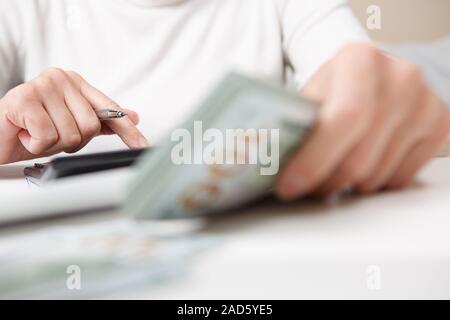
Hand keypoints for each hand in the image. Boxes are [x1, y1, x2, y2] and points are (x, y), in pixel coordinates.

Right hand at [0, 68, 148, 163]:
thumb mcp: (71, 125)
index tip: (142, 144)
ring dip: (52, 144)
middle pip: (90, 126)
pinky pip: (47, 137)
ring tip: (37, 132)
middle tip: (52, 133)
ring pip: (71, 134)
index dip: (127, 130)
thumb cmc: (33, 127)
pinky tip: (26, 134)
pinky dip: (35, 144)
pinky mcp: (23, 99)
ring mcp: (42, 86)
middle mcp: (60, 78)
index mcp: (75, 82)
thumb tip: (131, 116)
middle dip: (72, 140)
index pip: (109, 109)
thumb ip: (100, 120)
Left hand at [277, 43, 449, 198]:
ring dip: (347, 183)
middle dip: (325, 181)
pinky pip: (398, 180)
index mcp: (359, 60)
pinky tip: (361, 162)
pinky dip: (372, 181)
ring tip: (333, 168)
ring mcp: (425, 103)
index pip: (343, 120)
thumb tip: (264, 164)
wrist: (368, 78)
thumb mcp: (307, 97)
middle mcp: (400, 77)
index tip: (289, 186)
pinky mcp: (439, 126)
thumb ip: (292, 126)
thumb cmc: (332, 91)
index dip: (313, 160)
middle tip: (306, 185)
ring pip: (376, 176)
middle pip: (359, 158)